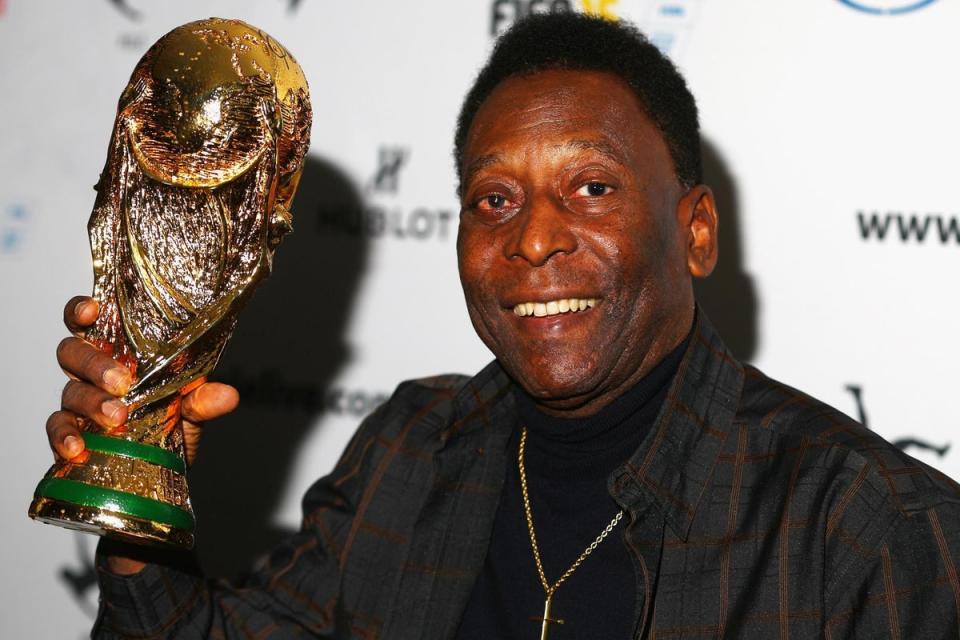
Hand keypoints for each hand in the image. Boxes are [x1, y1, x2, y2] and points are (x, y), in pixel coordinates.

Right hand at [47, 296, 239, 466]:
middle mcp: (94, 373)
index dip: (82, 311)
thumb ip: (205, 399)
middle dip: (94, 363)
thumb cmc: (173, 421)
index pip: (91, 321)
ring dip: (90, 403)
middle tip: (122, 381)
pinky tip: (78, 448)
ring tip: (116, 417)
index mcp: (120, 352)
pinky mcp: (73, 432)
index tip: (92, 311)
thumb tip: (227, 395)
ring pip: (69, 391)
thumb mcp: (195, 407)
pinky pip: (58, 429)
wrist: (163, 465)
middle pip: (73, 352)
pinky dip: (65, 437)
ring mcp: (81, 402)